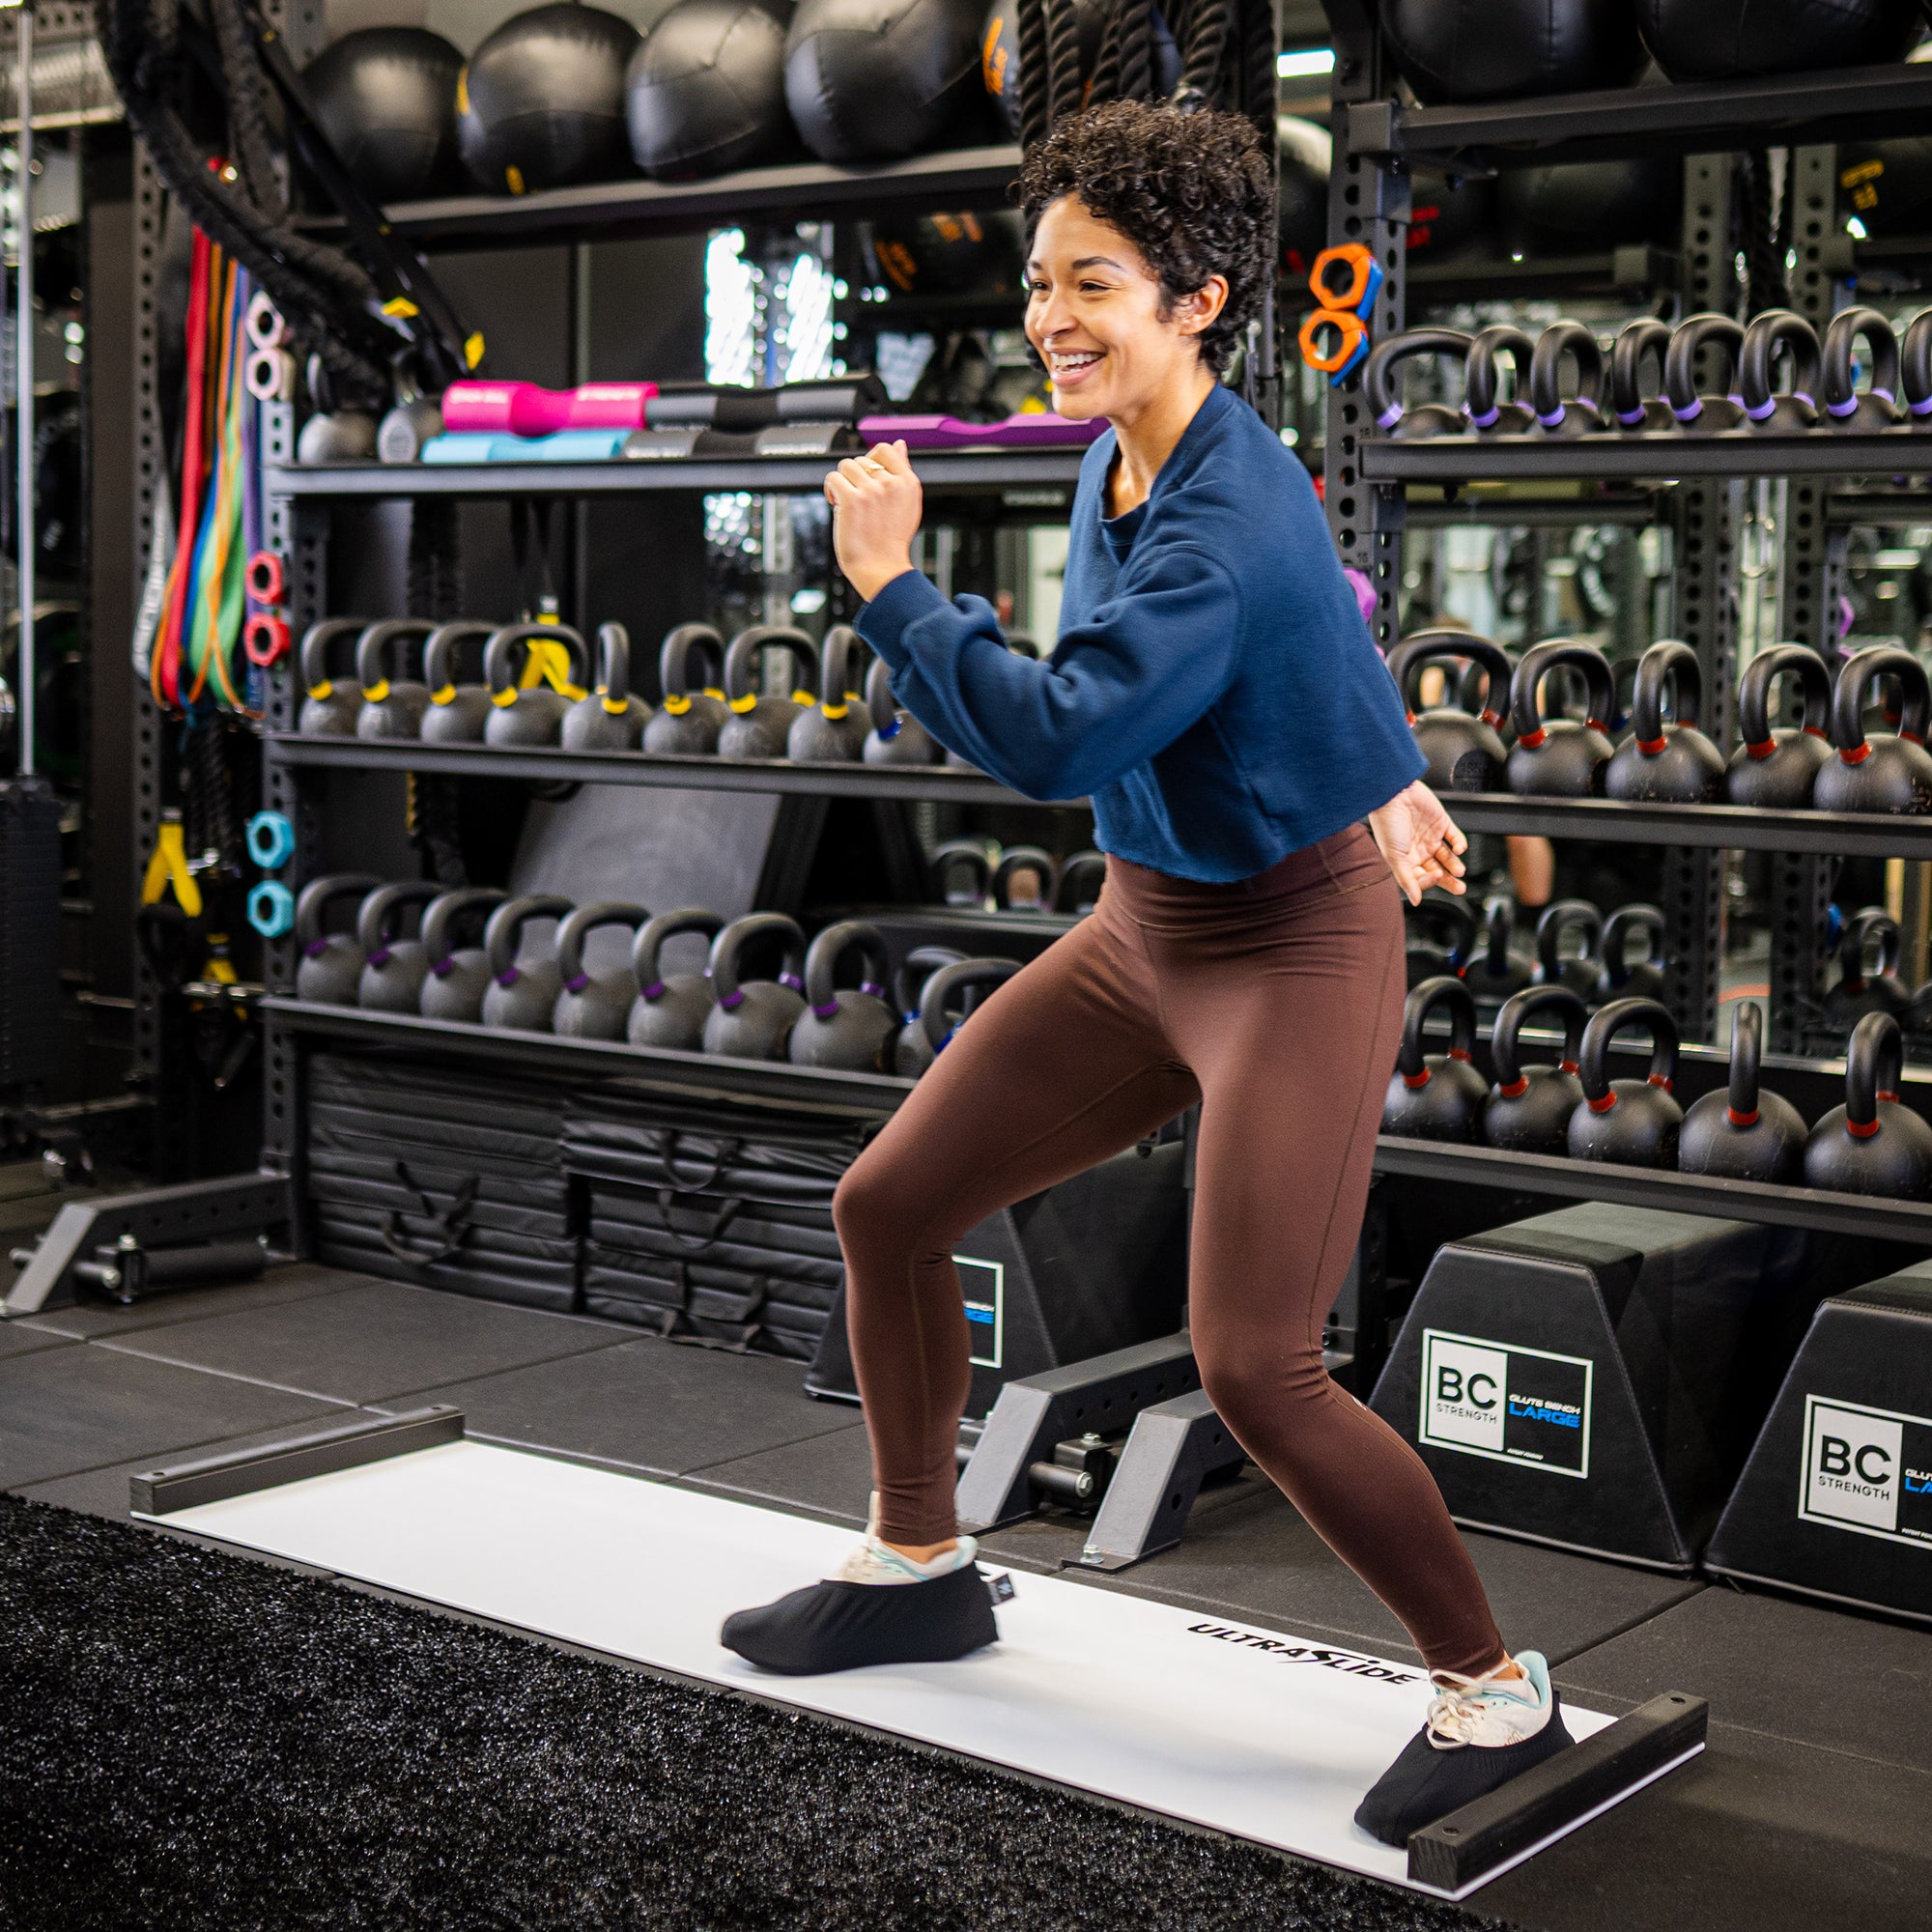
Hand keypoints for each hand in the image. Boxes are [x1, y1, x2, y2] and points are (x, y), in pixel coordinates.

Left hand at [824, 440, 923, 601]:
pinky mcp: (852, 500)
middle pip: (862, 460)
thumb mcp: (908, 504)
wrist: (882, 569)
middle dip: (855, 478)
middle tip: (856, 500)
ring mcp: (872, 491)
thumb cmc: (890, 542)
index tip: (865, 477)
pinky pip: (833, 478)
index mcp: (907, 483)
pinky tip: (836, 504)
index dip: (870, 459)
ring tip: (845, 501)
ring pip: (845, 466)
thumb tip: (900, 444)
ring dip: (841, 482)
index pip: (885, 450)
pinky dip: (830, 490)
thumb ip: (903, 472)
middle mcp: (891, 484)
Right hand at [1369, 780, 1467, 905]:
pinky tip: (1458, 849)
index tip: (1435, 877)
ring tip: (1459, 870)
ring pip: (1448, 856)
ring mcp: (1430, 836)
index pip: (1421, 877)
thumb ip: (1406, 879)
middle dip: (1449, 881)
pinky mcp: (1441, 823)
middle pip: (1437, 870)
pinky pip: (1454, 837)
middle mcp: (1418, 850)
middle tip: (1460, 888)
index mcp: (1405, 860)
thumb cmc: (1387, 823)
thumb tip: (1415, 900)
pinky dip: (1459, 844)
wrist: (1393, 794)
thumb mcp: (1394, 856)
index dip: (1429, 881)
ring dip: (1455, 865)